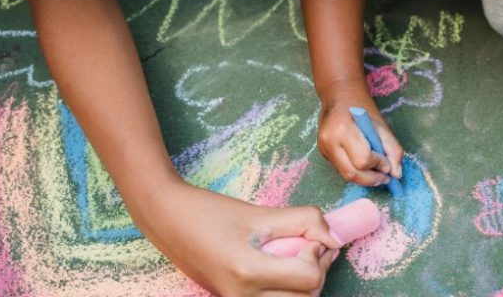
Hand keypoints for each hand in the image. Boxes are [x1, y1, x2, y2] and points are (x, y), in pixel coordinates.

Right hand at [131, 179, 340, 295]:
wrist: (167, 220)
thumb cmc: (210, 212)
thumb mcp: (260, 213)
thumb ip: (303, 221)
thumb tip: (334, 238)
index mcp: (247, 272)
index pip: (309, 278)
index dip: (317, 254)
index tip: (308, 237)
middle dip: (317, 270)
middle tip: (310, 246)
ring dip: (306, 284)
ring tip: (298, 257)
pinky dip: (288, 291)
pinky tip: (284, 270)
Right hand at [317, 79, 403, 185]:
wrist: (339, 95)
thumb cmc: (361, 107)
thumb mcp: (381, 125)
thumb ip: (392, 149)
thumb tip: (396, 174)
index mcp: (343, 129)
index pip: (363, 159)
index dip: (379, 165)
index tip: (388, 164)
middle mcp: (329, 142)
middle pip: (352, 173)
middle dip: (372, 179)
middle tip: (386, 177)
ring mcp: (323, 149)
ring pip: (346, 175)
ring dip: (364, 178)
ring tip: (377, 173)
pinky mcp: (323, 153)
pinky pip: (341, 169)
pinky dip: (356, 171)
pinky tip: (365, 166)